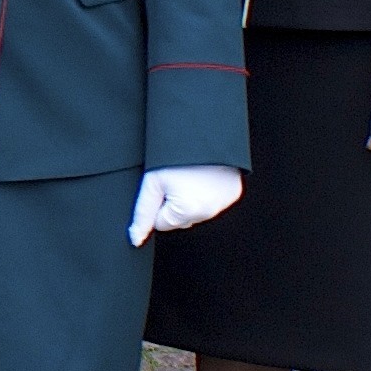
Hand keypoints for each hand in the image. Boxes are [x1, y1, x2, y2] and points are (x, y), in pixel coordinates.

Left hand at [132, 164, 247, 245]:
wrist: (204, 131)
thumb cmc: (175, 154)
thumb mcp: (152, 183)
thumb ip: (143, 214)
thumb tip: (136, 239)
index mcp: (188, 212)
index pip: (162, 223)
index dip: (158, 203)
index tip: (163, 185)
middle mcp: (209, 212)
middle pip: (180, 219)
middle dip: (175, 202)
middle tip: (176, 178)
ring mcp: (224, 203)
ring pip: (197, 210)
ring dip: (191, 197)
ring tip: (190, 174)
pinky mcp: (234, 193)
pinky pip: (213, 201)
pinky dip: (207, 191)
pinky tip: (203, 175)